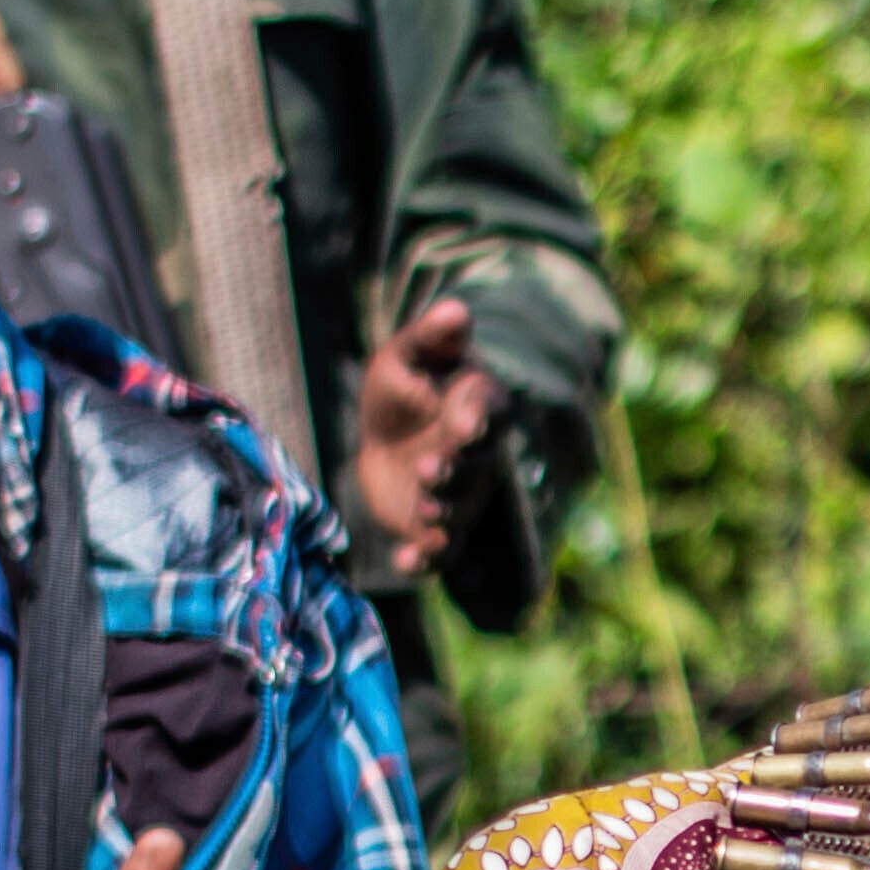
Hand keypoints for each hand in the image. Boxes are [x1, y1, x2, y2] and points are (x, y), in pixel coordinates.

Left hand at [342, 293, 502, 591]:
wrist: (384, 440)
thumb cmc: (400, 391)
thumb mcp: (404, 356)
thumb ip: (429, 338)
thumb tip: (454, 307)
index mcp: (476, 409)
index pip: (486, 412)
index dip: (475, 419)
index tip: (463, 422)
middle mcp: (475, 458)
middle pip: (474, 466)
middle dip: (455, 469)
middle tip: (430, 467)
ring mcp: (457, 496)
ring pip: (457, 510)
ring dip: (441, 513)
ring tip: (423, 509)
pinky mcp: (433, 531)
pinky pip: (436, 552)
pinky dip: (424, 561)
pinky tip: (405, 562)